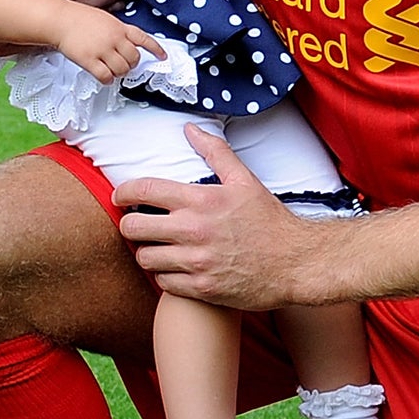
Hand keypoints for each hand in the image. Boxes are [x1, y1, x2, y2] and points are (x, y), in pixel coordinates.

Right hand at [55, 7, 162, 83]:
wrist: (60, 20)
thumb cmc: (79, 18)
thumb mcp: (105, 19)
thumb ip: (118, 31)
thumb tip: (127, 46)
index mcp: (119, 27)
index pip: (144, 39)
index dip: (156, 49)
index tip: (163, 57)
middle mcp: (114, 39)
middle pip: (134, 58)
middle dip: (131, 65)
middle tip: (123, 65)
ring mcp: (103, 50)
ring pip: (122, 70)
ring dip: (119, 73)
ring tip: (111, 70)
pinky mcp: (90, 60)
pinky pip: (106, 76)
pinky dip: (107, 80)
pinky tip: (103, 76)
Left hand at [115, 126, 339, 309]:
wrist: (297, 263)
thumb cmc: (270, 221)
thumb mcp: (244, 180)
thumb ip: (215, 152)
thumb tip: (190, 129)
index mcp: (200, 200)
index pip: (143, 190)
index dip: (123, 192)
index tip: (121, 196)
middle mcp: (193, 231)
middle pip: (132, 228)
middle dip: (129, 225)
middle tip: (137, 225)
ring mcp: (196, 262)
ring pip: (144, 258)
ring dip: (146, 252)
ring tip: (157, 248)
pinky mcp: (202, 288)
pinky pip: (163, 283)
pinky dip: (164, 276)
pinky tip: (174, 268)